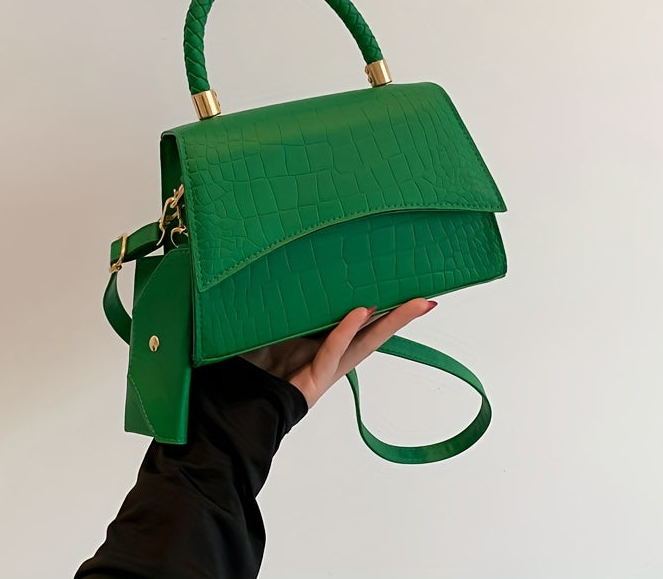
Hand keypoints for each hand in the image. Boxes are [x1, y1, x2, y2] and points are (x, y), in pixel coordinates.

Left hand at [240, 298, 437, 407]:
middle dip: (401, 315)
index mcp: (322, 338)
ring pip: (364, 342)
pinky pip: (332, 351)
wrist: (234, 400)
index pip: (359, 318)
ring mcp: (325, 367)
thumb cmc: (249, 358)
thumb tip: (292, 263)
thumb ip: (288, 302)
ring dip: (389, 321)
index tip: (405, 287)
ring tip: (414, 304)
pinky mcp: (315, 380)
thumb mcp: (273, 322)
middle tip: (428, 299)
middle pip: (373, 330)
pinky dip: (345, 331)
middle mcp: (330, 352)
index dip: (381, 304)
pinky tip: (361, 312)